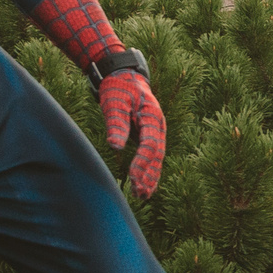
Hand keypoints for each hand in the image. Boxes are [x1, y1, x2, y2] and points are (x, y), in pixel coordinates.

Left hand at [101, 70, 166, 197]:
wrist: (125, 76)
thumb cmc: (118, 88)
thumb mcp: (114, 102)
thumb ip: (116, 124)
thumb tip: (115, 147)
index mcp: (153, 117)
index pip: (150, 145)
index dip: (142, 163)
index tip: (132, 178)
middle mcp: (158, 126)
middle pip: (157, 155)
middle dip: (149, 176)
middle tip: (140, 194)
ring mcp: (156, 132)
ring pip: (156, 159)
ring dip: (150, 177)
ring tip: (143, 196)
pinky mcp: (149, 136)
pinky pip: (151, 157)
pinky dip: (148, 171)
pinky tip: (144, 185)